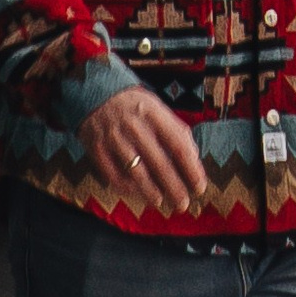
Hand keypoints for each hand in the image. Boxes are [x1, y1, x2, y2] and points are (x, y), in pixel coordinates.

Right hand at [84, 79, 208, 209]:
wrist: (96, 92)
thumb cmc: (136, 107)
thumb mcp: (158, 109)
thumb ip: (176, 131)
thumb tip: (193, 161)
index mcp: (154, 113)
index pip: (178, 145)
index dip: (191, 169)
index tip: (199, 187)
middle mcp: (134, 125)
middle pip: (159, 162)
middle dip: (174, 187)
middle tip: (182, 204)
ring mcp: (114, 137)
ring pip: (136, 171)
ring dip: (150, 191)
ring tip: (160, 202)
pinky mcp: (96, 147)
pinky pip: (113, 174)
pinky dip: (126, 187)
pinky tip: (136, 193)